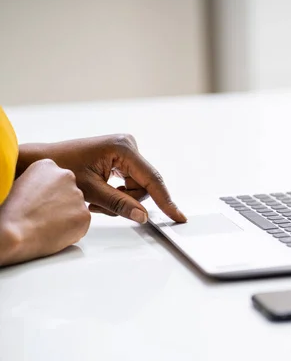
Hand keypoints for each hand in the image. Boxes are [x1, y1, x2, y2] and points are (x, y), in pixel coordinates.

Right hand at [0, 159, 90, 265]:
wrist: (12, 233)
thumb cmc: (10, 213)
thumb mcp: (20, 186)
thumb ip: (39, 185)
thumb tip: (47, 194)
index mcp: (47, 166)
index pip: (57, 179)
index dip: (48, 194)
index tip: (38, 202)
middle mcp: (67, 176)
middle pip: (69, 191)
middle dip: (60, 203)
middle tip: (43, 215)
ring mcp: (78, 195)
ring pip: (76, 207)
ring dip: (66, 216)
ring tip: (45, 224)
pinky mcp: (85, 214)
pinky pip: (81, 222)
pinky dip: (71, 229)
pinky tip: (54, 232)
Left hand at [16, 134, 186, 223]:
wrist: (43, 160)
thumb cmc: (61, 169)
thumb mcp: (91, 191)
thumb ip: (119, 204)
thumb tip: (142, 216)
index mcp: (123, 148)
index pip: (151, 180)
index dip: (166, 201)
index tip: (178, 216)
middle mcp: (128, 145)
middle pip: (144, 185)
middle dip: (126, 199)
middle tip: (99, 203)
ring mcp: (126, 149)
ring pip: (137, 186)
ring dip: (119, 197)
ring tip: (95, 197)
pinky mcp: (121, 155)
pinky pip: (130, 180)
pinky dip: (116, 191)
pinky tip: (99, 189)